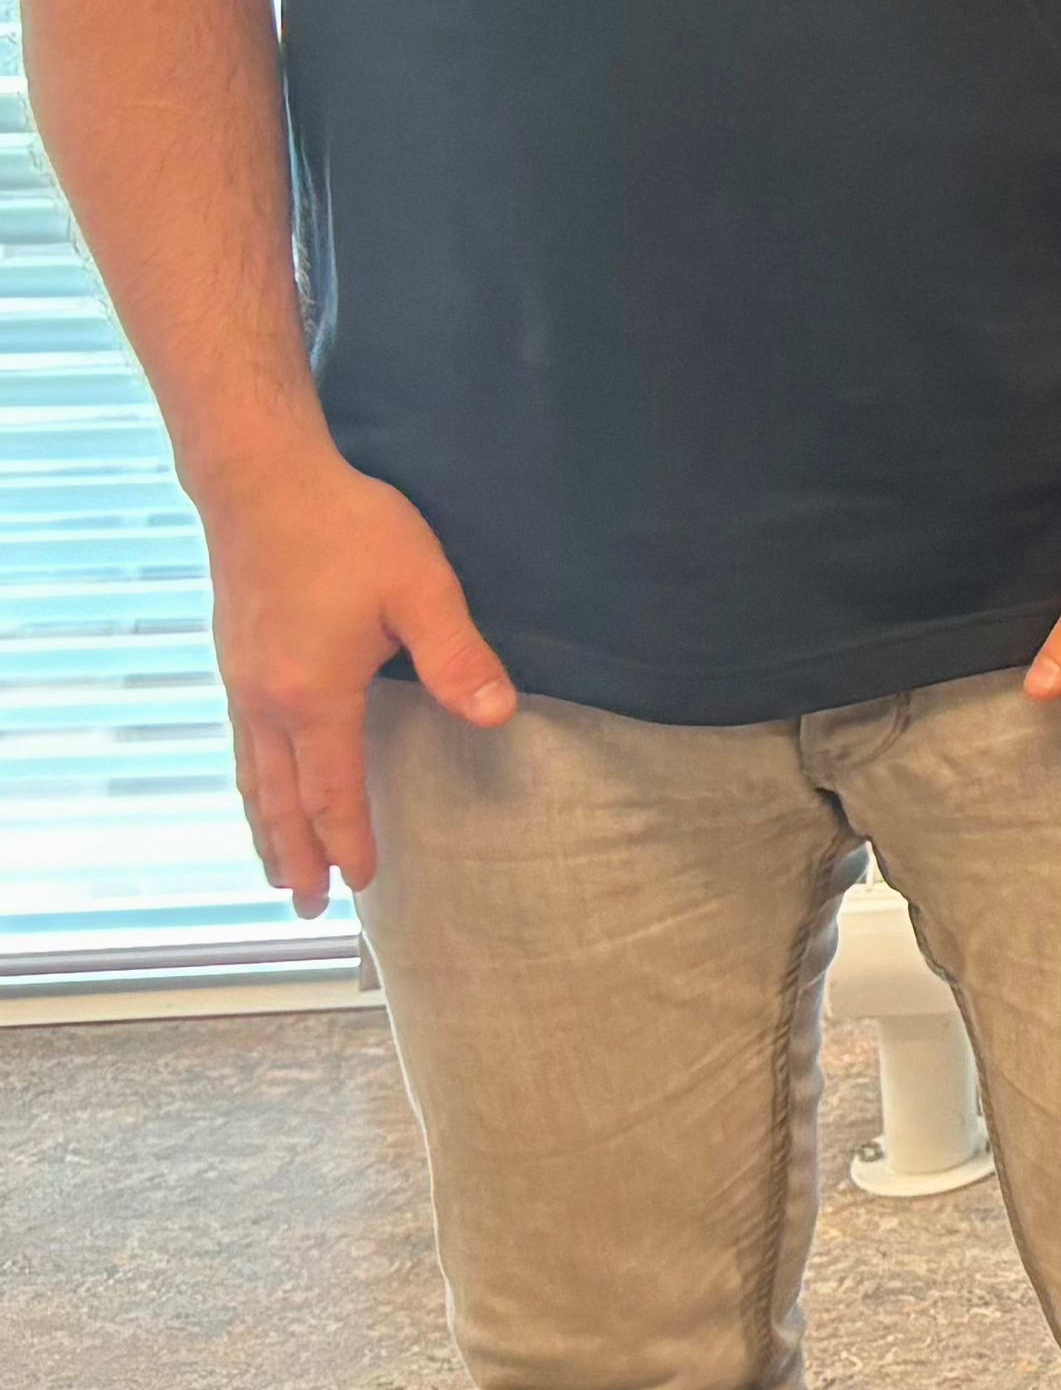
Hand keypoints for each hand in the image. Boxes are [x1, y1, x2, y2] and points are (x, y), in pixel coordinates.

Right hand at [198, 442, 514, 912]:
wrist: (262, 482)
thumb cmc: (348, 528)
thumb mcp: (422, 589)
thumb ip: (458, 657)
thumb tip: (498, 716)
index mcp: (313, 696)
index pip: (333, 790)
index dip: (349, 839)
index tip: (361, 883)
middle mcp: (265, 702)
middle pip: (279, 800)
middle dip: (296, 856)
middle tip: (305, 907)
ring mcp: (241, 683)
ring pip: (251, 777)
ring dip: (267, 828)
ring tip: (276, 869)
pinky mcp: (234, 660)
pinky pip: (239, 745)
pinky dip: (250, 785)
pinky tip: (259, 786)